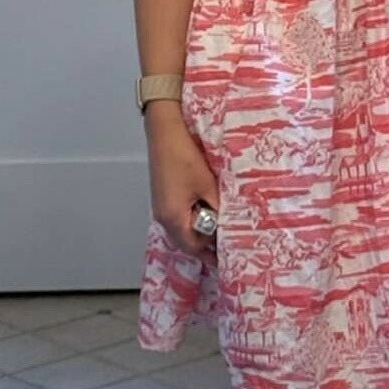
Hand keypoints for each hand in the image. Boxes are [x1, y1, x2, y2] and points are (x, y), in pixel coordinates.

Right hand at [146, 109, 219, 257]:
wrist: (166, 132)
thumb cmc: (185, 157)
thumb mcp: (208, 185)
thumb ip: (216, 208)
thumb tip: (225, 224)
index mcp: (173, 217)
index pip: (192, 247)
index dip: (210, 254)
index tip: (226, 257)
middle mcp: (163, 216)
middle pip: (185, 240)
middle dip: (205, 245)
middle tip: (226, 244)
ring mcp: (161, 206)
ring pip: (181, 228)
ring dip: (199, 231)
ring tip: (221, 228)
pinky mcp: (164, 195)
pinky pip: (179, 215)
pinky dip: (193, 219)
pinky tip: (208, 210)